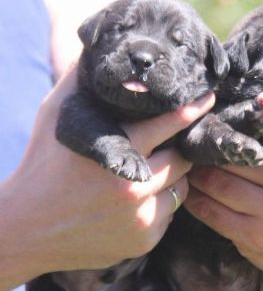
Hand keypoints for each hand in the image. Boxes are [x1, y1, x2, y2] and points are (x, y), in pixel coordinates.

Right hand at [0, 67, 214, 290]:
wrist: (27, 228)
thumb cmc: (42, 166)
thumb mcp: (55, 116)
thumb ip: (79, 80)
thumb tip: (95, 49)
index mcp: (119, 150)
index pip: (170, 124)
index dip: (192, 110)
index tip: (208, 99)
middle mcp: (135, 186)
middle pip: (182, 159)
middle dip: (177, 149)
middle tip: (168, 144)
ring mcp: (142, 218)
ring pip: (181, 188)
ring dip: (171, 177)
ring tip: (150, 171)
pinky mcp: (144, 241)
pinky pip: (169, 214)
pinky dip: (160, 204)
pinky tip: (138, 199)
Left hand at [185, 125, 262, 290]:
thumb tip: (260, 104)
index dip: (238, 118)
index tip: (219, 116)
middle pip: (234, 155)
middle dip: (209, 148)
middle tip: (193, 141)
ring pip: (218, 183)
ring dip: (197, 174)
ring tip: (188, 165)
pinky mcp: (254, 236)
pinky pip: (213, 213)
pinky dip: (196, 199)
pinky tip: (191, 191)